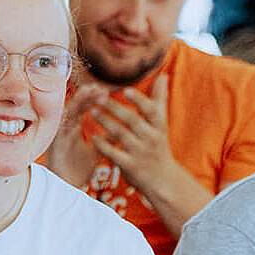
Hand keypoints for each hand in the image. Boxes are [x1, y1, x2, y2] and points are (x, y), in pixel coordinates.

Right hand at [43, 82, 107, 187]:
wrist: (67, 186)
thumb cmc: (78, 169)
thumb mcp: (97, 151)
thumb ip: (107, 138)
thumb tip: (123, 127)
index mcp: (75, 128)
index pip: (83, 108)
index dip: (92, 98)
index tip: (105, 91)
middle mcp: (66, 128)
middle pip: (75, 106)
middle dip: (86, 95)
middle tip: (99, 87)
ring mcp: (59, 133)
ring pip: (68, 111)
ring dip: (78, 100)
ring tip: (90, 90)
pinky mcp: (55, 140)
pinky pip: (61, 123)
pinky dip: (69, 114)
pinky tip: (76, 107)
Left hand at [90, 75, 179, 193]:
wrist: (162, 179)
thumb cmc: (159, 145)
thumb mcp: (162, 123)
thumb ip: (160, 99)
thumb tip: (163, 75)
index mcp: (159, 126)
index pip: (151, 111)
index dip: (139, 100)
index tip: (125, 90)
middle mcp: (151, 139)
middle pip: (132, 121)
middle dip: (116, 109)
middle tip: (99, 97)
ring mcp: (140, 153)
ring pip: (121, 135)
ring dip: (106, 123)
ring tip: (92, 111)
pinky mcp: (129, 166)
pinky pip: (114, 154)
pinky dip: (103, 145)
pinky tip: (92, 136)